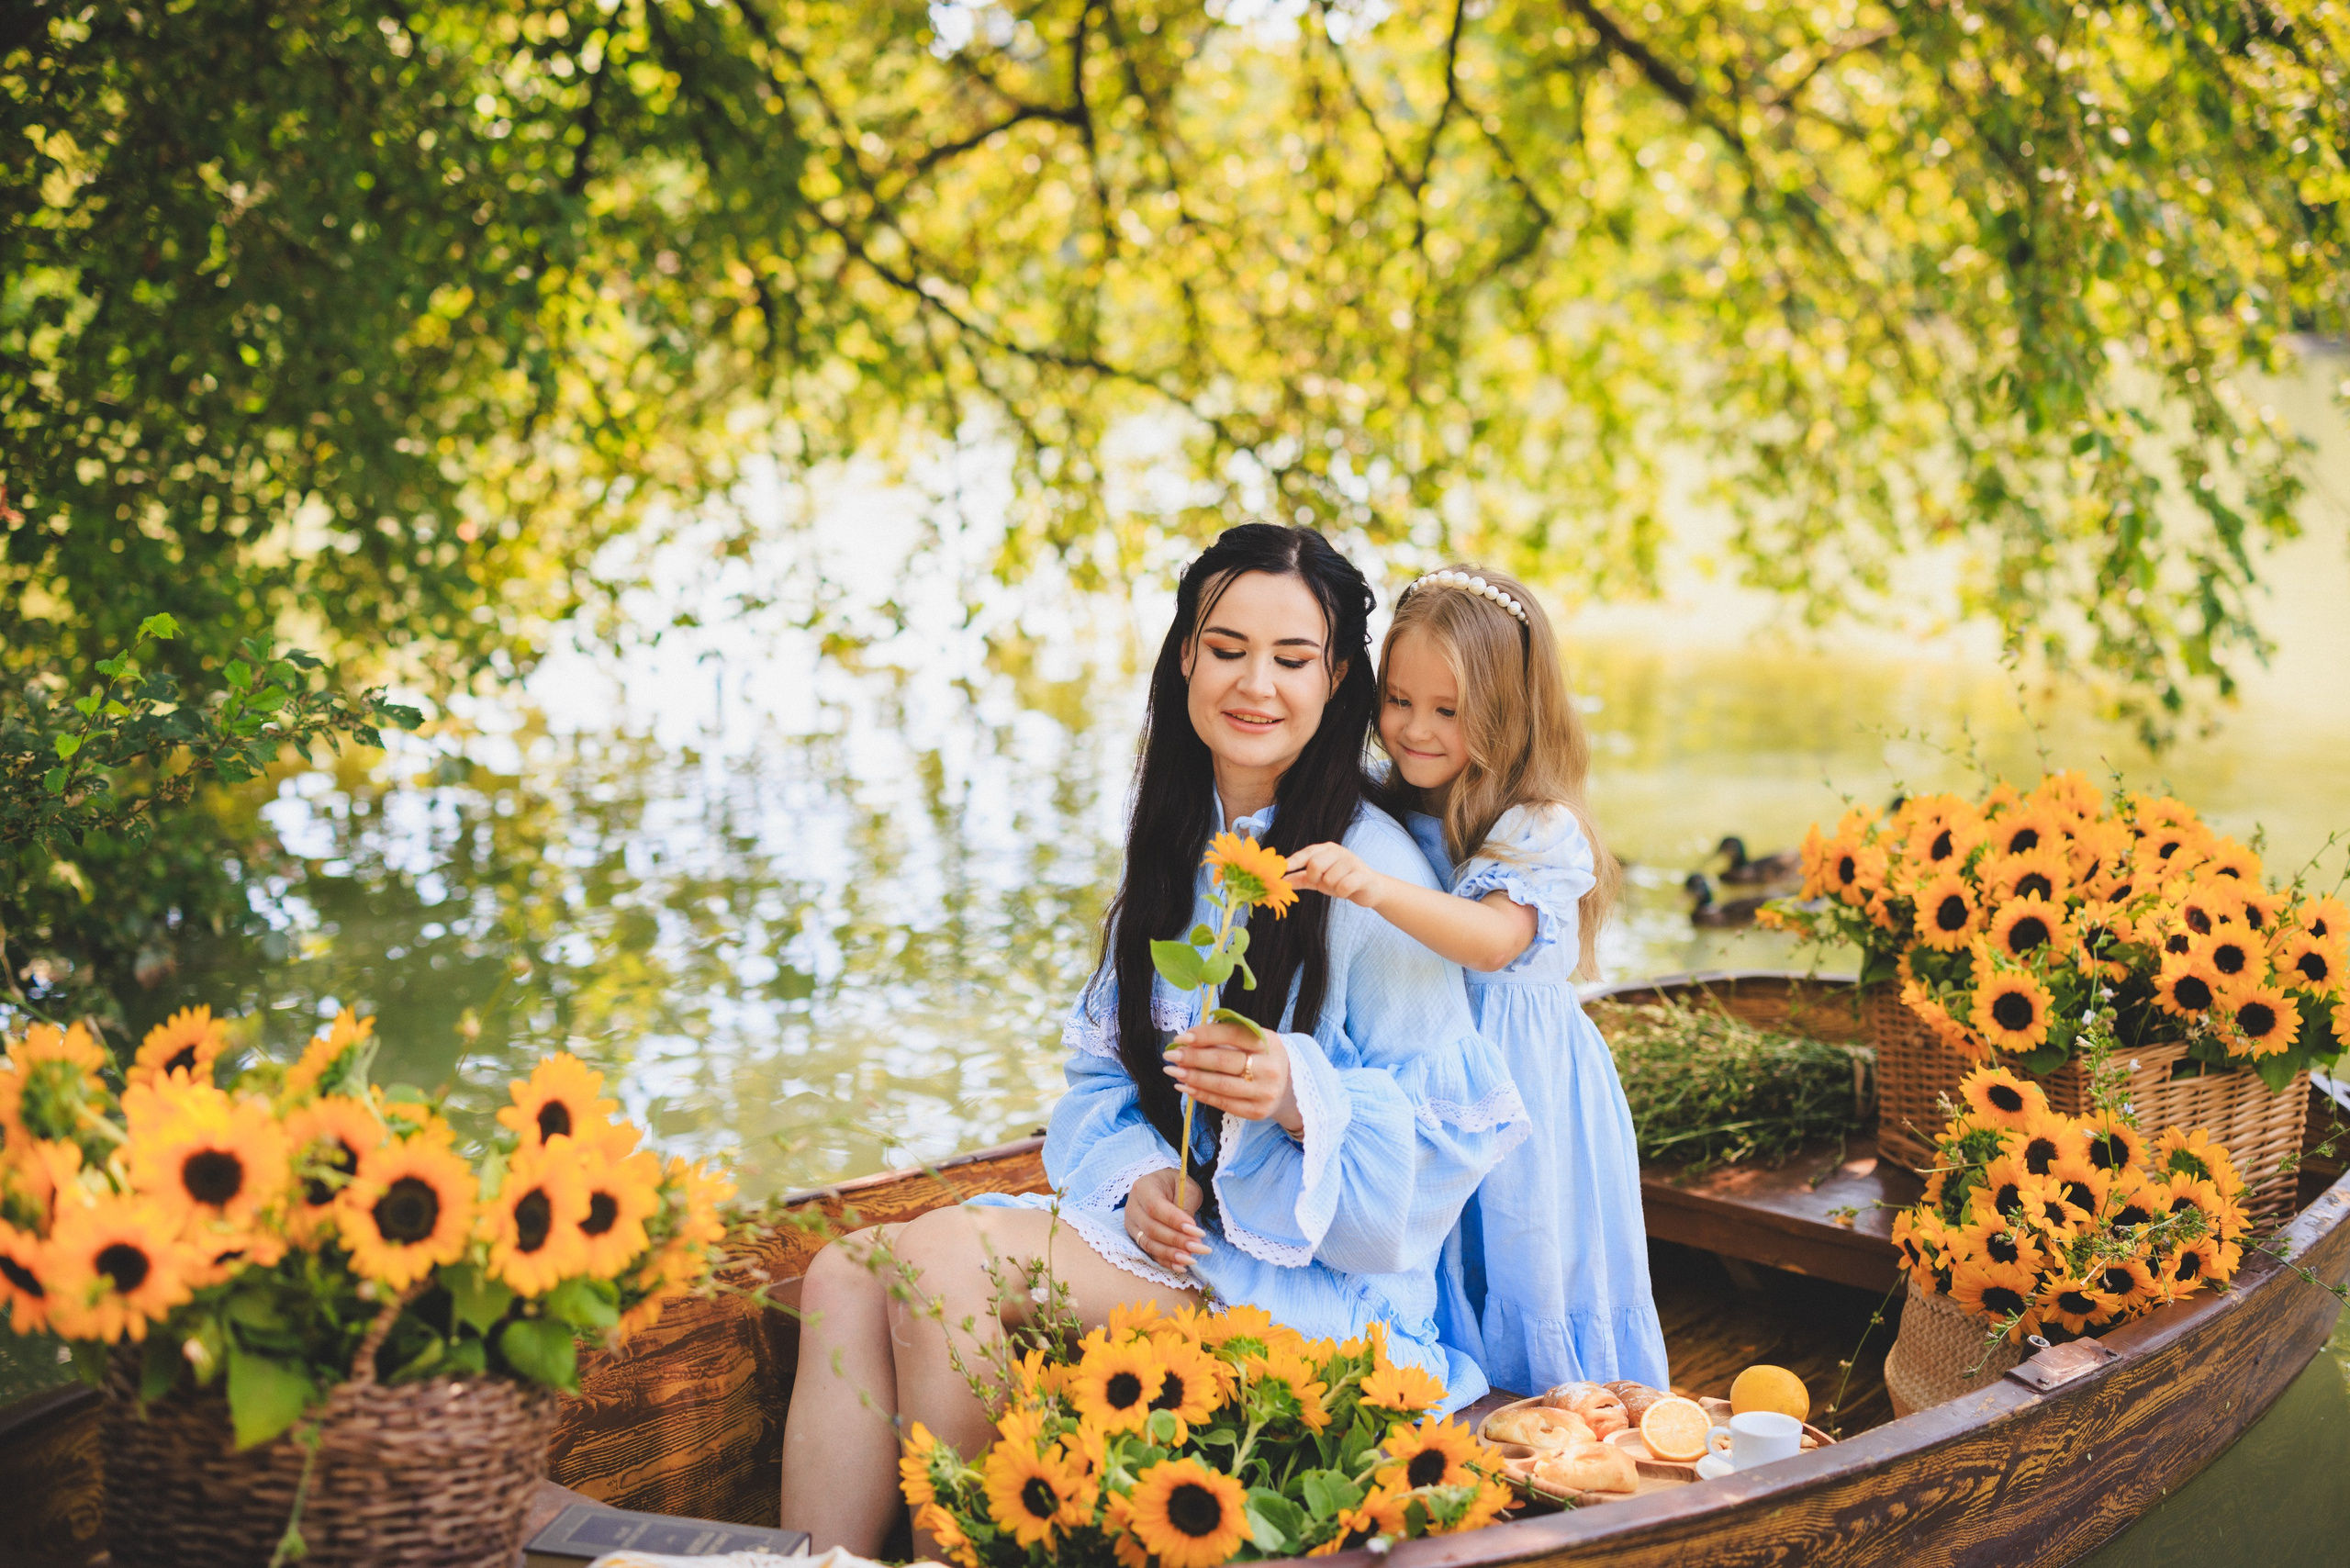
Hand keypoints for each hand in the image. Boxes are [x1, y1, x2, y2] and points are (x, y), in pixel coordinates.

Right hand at [1125, 1167, 1208, 1269]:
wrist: (1164, 1186)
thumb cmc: (1177, 1185)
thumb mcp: (1187, 1188)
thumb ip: (1186, 1207)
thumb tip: (1190, 1233)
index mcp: (1143, 1188)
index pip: (1155, 1208)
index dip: (1175, 1222)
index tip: (1197, 1231)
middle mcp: (1132, 1206)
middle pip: (1151, 1229)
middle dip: (1176, 1241)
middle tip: (1199, 1247)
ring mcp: (1132, 1224)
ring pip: (1148, 1244)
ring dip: (1171, 1254)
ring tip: (1192, 1259)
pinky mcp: (1136, 1238)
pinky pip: (1149, 1253)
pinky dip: (1165, 1261)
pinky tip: (1181, 1266)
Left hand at [1166, 1021, 1301, 1134]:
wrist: (1289, 1087)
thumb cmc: (1262, 1058)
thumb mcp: (1254, 1040)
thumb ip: (1226, 1037)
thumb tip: (1187, 1039)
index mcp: (1269, 1043)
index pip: (1233, 1034)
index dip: (1204, 1034)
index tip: (1181, 1037)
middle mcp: (1270, 1068)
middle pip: (1224, 1061)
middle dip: (1192, 1057)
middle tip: (1171, 1055)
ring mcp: (1265, 1092)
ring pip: (1221, 1084)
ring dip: (1192, 1077)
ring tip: (1172, 1071)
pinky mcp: (1257, 1111)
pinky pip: (1223, 1103)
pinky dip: (1200, 1094)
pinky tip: (1185, 1087)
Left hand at [1283, 841, 1387, 909]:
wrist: (1369, 889)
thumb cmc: (1340, 880)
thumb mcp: (1318, 880)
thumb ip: (1300, 878)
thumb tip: (1281, 881)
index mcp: (1326, 849)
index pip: (1306, 853)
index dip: (1293, 861)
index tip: (1281, 869)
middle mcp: (1338, 851)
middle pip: (1315, 865)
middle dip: (1316, 879)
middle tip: (1323, 882)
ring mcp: (1351, 861)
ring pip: (1329, 878)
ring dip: (1331, 887)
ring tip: (1338, 885)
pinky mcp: (1362, 874)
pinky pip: (1343, 886)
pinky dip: (1341, 892)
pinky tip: (1347, 890)